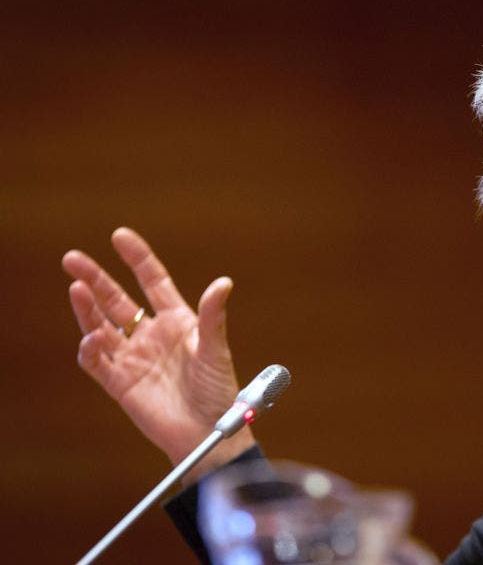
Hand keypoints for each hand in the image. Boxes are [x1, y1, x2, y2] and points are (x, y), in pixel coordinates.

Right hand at [62, 227, 254, 482]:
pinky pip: (97, 362)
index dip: (137, 258)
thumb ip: (213, 318)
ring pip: (102, 326)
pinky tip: (92, 339)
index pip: (152, 282)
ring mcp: (134, 358)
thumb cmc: (219, 392)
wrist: (208, 433)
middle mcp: (152, 335)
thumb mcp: (216, 351)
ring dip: (87, 308)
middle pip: (117, 299)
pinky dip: (91, 349)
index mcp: (177, 321)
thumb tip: (223, 283)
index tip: (120, 235)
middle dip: (96, 278)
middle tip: (72, 258)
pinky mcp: (121, 383)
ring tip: (76, 288)